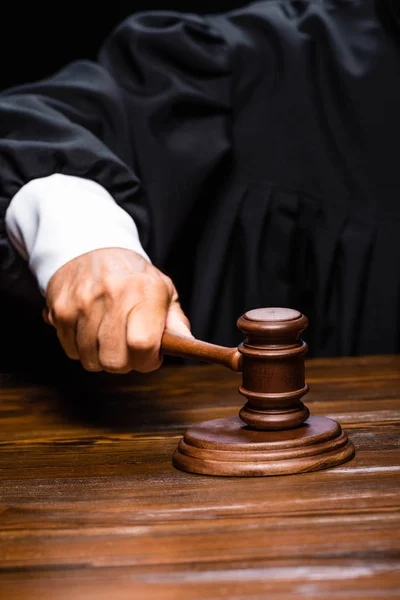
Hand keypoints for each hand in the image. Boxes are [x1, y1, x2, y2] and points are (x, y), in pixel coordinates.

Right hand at [43, 248, 191, 372]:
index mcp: (144, 291)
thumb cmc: (132, 275)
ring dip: (101, 356)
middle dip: (125, 363)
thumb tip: (189, 344)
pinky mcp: (60, 309)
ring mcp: (83, 303)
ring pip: (91, 360)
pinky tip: (89, 329)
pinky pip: (71, 351)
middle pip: (115, 361)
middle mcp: (112, 295)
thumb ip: (175, 320)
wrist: (90, 246)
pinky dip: (81, 348)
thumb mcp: (162, 289)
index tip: (149, 356)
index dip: (147, 361)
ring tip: (107, 336)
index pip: (143, 345)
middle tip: (127, 348)